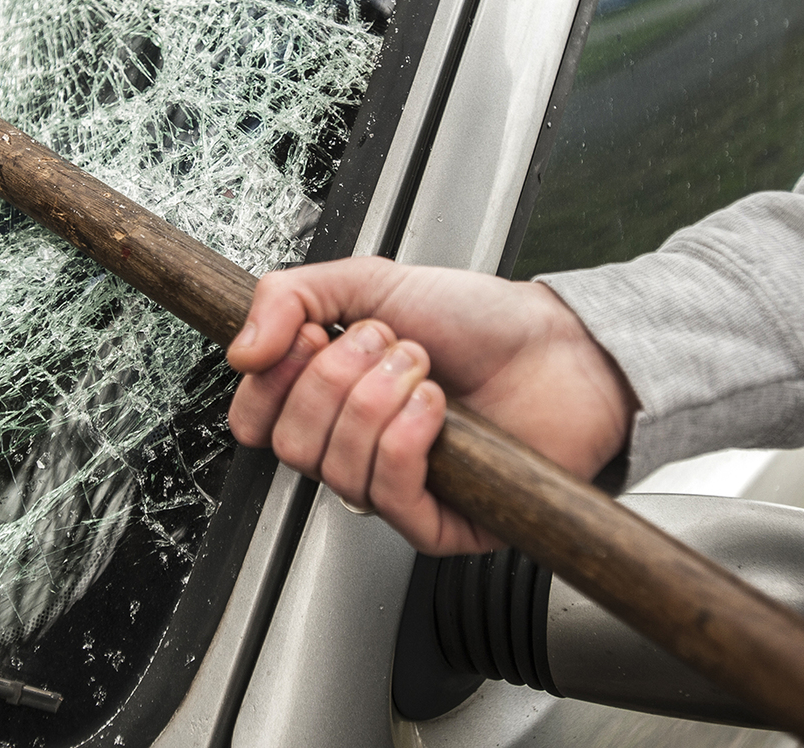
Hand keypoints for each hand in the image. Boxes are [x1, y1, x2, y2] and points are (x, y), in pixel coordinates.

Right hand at [225, 257, 635, 555]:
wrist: (562, 347)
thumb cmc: (479, 321)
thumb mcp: (370, 281)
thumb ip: (290, 296)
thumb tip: (240, 349)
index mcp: (328, 399)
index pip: (255, 419)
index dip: (271, 381)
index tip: (308, 337)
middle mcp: (353, 447)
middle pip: (290, 443)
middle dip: (336, 378)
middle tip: (385, 344)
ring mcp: (393, 488)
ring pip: (334, 468)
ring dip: (379, 401)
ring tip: (422, 370)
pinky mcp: (435, 523)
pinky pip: (386, 494)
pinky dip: (405, 439)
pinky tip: (436, 409)